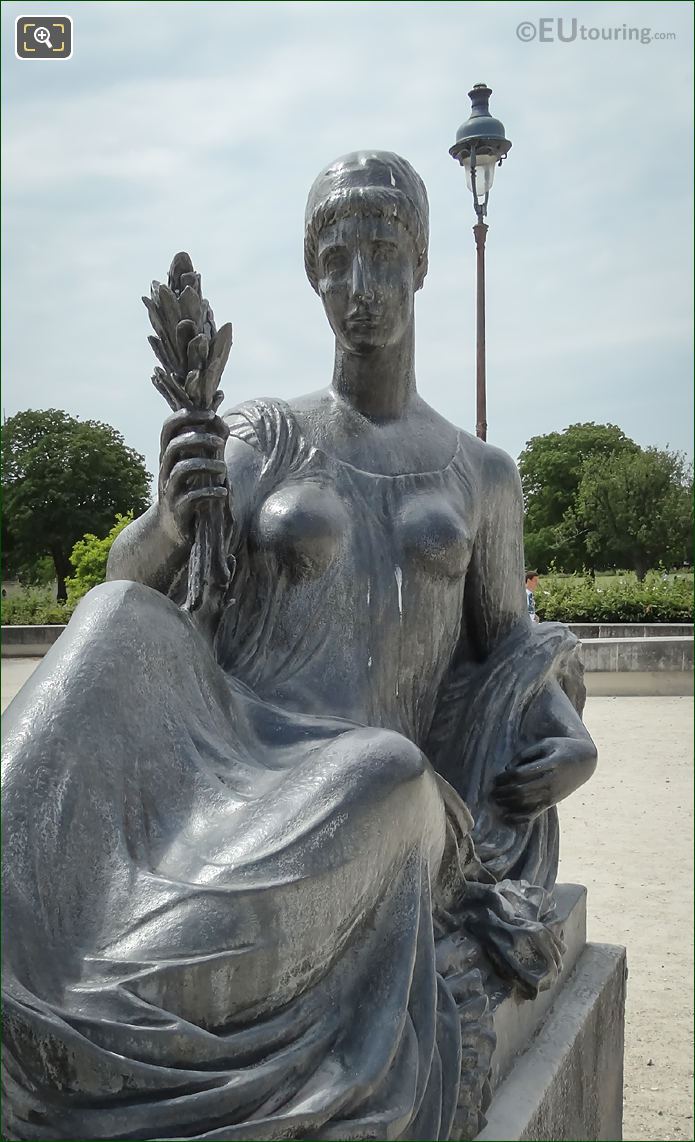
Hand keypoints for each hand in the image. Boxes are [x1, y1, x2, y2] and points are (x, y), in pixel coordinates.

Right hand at [158, 407, 229, 547]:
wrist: (172, 529)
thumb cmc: (189, 487)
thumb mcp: (197, 458)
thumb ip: (208, 431)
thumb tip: (219, 396)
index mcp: (169, 455)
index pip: (169, 427)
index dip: (186, 416)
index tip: (209, 414)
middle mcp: (166, 469)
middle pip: (175, 445)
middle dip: (198, 439)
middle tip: (220, 442)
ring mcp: (170, 490)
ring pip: (183, 470)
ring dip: (206, 466)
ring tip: (224, 470)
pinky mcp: (179, 510)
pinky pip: (192, 498)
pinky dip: (210, 493)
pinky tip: (223, 493)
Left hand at [492, 736, 596, 822]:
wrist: (585, 762)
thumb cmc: (561, 748)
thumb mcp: (546, 744)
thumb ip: (526, 754)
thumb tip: (508, 768)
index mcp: (550, 765)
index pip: (522, 774)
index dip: (506, 778)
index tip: (496, 778)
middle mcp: (551, 782)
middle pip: (521, 790)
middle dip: (504, 792)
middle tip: (492, 791)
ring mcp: (552, 794)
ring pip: (526, 803)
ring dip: (509, 803)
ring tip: (497, 800)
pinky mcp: (552, 802)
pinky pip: (534, 813)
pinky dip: (520, 817)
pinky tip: (507, 817)